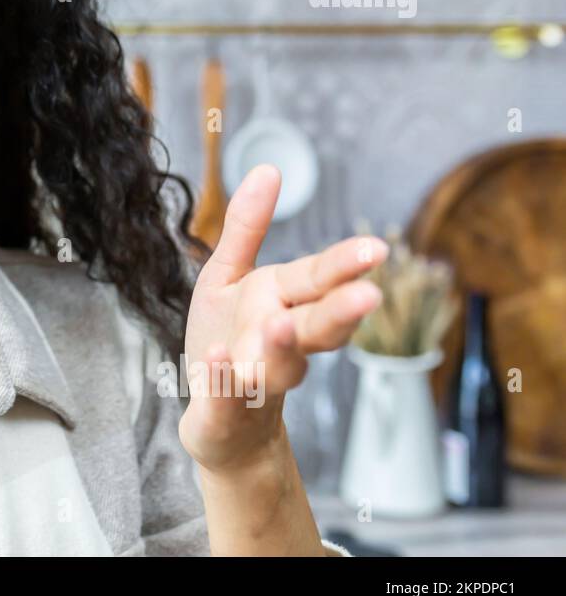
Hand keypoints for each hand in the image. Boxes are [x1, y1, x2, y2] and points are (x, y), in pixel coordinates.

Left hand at [178, 164, 387, 475]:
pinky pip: (225, 397)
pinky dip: (223, 382)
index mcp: (283, 304)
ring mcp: (256, 382)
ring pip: (280, 368)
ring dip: (282, 348)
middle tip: (368, 296)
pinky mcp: (224, 412)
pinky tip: (218, 361)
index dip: (345, 266)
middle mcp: (280, 344)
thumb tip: (268, 168)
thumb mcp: (229, 277)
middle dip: (340, 312)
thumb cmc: (229, 340)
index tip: (376, 249)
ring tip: (278, 325)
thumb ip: (246, 229)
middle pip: (317, 326)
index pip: (319, 281)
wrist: (225, 428)